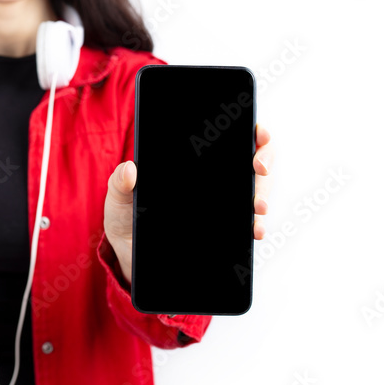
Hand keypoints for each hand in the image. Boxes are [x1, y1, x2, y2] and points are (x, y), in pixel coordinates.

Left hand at [103, 123, 274, 282]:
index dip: (251, 130)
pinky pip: (248, 225)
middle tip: (258, 168)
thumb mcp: (118, 196)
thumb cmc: (126, 217)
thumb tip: (130, 168)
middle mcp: (213, 179)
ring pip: (256, 191)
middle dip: (265, 159)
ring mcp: (222, 204)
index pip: (230, 136)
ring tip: (257, 207)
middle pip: (253, 160)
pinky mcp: (224, 230)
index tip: (256, 133)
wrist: (129, 254)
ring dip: (264, 195)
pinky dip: (256, 226)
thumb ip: (119, 181)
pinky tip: (254, 230)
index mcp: (191, 161)